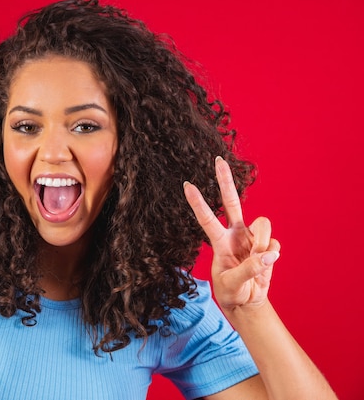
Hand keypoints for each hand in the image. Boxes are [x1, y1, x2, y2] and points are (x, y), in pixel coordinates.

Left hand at [183, 156, 279, 311]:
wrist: (247, 302)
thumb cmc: (232, 291)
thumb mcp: (232, 284)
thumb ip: (248, 270)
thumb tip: (267, 255)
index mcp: (219, 241)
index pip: (206, 218)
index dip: (198, 202)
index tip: (186, 184)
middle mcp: (235, 233)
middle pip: (231, 201)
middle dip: (225, 180)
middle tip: (218, 159)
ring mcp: (252, 237)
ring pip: (263, 223)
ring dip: (262, 242)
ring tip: (257, 262)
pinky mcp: (268, 245)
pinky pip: (274, 244)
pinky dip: (271, 256)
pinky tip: (265, 265)